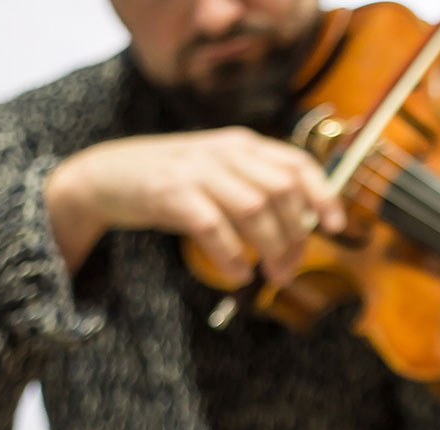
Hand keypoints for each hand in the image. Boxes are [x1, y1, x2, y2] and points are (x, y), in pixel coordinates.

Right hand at [44, 126, 346, 281]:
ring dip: (271, 248)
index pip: (296, 162)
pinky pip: (214, 226)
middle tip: (290, 268)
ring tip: (270, 275)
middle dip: (295, 235)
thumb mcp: (218, 173)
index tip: (334, 226)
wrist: (104, 175)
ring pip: (255, 208)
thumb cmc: (171, 182)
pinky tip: (237, 273)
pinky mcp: (170, 193)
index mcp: (242, 145)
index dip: (322, 194)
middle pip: (281, 191)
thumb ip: (256, 188)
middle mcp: (224, 152)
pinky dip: (232, 254)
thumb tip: (301, 227)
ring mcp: (197, 170)